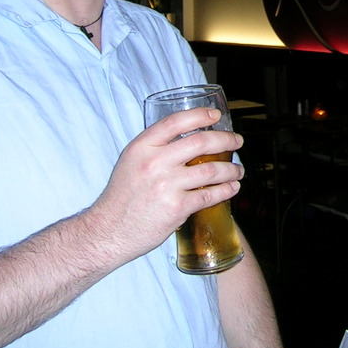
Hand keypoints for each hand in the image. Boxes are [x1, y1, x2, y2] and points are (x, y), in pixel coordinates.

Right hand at [86, 107, 243, 262]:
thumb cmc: (122, 197)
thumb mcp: (132, 162)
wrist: (108, 231)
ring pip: (211, 170)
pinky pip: (209, 195)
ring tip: (238, 170)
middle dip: (226, 139)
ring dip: (231, 169)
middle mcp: (154, 163)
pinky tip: (232, 188)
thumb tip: (187, 137)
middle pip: (200, 142)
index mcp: (142, 147)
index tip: (216, 116)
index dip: (200, 115)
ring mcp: (166, 185)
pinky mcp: (177, 207)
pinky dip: (226, 190)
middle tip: (237, 141)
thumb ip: (155, 148)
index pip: (175, 122)